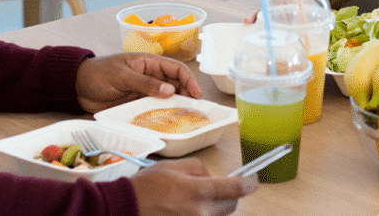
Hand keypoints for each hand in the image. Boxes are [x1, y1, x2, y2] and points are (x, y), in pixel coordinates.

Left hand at [74, 53, 201, 112]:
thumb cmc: (98, 73)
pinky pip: (154, 109)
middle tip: (196, 111)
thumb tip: (170, 90)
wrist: (77, 86)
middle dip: (187, 96)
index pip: (176, 68)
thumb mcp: (122, 75)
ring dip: (176, 107)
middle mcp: (151, 76)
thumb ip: (145, 82)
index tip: (196, 94)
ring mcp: (145, 91)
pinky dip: (162, 115)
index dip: (189, 80)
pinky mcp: (137, 104)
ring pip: (167, 99)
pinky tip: (168, 123)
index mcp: (149, 62)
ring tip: (186, 118)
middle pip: (175, 85)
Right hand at [131, 158, 256, 215]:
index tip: (252, 180)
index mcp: (199, 192)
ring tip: (191, 200)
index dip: (249, 183)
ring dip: (213, 207)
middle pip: (231, 206)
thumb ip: (199, 169)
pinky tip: (186, 208)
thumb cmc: (146, 187)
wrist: (125, 208)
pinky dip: (201, 214)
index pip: (236, 189)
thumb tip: (212, 177)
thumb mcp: (173, 167)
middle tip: (215, 188)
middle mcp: (201, 213)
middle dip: (228, 195)